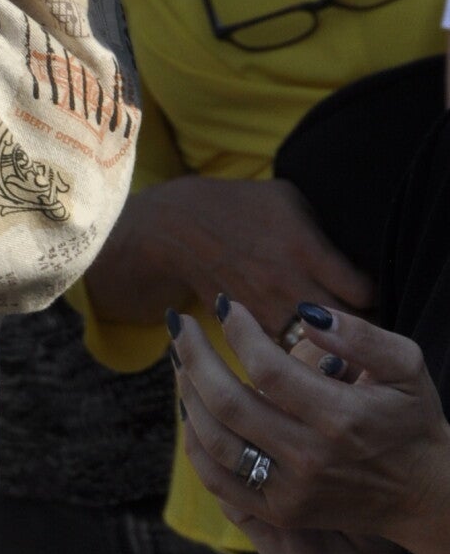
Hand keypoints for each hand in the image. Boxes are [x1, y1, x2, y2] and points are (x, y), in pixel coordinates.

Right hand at [87, 175, 372, 334]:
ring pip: (315, 348)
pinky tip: (303, 345)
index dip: (376, 297)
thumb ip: (326, 231)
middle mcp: (289, 285)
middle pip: (345, 328)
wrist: (178, 228)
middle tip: (361, 326)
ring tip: (337, 343)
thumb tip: (361, 258)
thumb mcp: (290, 199)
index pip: (365, 293)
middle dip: (358, 331)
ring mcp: (265, 311)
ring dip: (330, 350)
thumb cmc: (242, 207)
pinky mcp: (246, 330)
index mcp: (305, 249)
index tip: (371, 294)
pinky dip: (297, 354)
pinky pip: (284, 353)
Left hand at [173, 298, 448, 553]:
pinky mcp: (281, 512)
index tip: (225, 305)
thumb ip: (360, 335)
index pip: (268, 369)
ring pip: (214, 442)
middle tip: (180, 324)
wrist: (423, 494)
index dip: (238, 333)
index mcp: (340, 417)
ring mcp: (291, 490)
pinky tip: (190, 410)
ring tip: (179, 360)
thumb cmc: (411, 419)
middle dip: (194, 356)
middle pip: (228, 403)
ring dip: (187, 395)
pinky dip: (194, 445)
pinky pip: (219, 481)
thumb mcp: (406, 366)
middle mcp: (310, 458)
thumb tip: (303, 315)